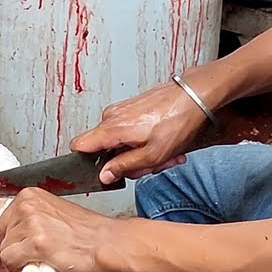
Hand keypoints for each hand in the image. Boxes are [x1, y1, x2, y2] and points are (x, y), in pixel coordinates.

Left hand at [0, 188, 117, 271]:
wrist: (110, 245)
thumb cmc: (90, 233)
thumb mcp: (56, 214)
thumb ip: (34, 218)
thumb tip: (17, 234)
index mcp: (32, 194)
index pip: (4, 218)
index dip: (18, 235)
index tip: (31, 242)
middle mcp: (28, 204)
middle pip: (3, 233)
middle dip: (18, 246)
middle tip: (41, 253)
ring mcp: (31, 222)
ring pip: (5, 249)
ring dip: (22, 259)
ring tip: (46, 258)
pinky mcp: (35, 243)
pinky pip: (10, 261)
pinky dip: (23, 269)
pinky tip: (43, 264)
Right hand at [70, 78, 209, 183]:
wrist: (193, 96)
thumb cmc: (177, 122)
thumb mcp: (151, 155)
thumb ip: (123, 167)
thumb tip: (104, 175)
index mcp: (111, 129)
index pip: (78, 146)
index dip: (87, 163)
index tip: (106, 172)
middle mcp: (111, 117)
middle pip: (106, 150)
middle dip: (128, 163)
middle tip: (152, 165)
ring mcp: (121, 112)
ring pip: (121, 143)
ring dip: (142, 154)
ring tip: (164, 154)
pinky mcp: (132, 109)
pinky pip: (130, 133)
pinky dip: (146, 142)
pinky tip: (164, 144)